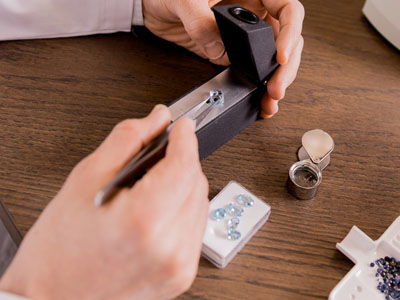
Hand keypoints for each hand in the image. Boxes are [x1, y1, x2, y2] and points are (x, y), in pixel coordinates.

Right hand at [0, 105, 208, 299]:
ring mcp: (179, 265)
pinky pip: (195, 227)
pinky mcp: (181, 275)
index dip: (185, 138)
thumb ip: (127, 141)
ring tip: (149, 188)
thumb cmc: (59, 250)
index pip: (185, 164)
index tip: (182, 126)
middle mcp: (170, 247)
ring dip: (182, 186)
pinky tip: (157, 210)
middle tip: (155, 158)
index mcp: (145, 220)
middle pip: (196, 182)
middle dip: (181, 161)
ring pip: (200, 203)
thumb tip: (156, 119)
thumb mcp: (85, 181)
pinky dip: (182, 210)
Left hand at [143, 0, 303, 117]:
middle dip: (285, 67)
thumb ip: (199, 20)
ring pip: (272, 58)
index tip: (280, 56)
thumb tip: (218, 46)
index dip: (290, 33)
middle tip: (276, 88)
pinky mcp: (231, 52)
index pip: (287, 9)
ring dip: (274, 80)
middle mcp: (252, 12)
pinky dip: (257, 85)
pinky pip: (251, 69)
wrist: (152, 8)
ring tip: (270, 98)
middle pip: (285, 39)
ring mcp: (243, 36)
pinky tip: (259, 97)